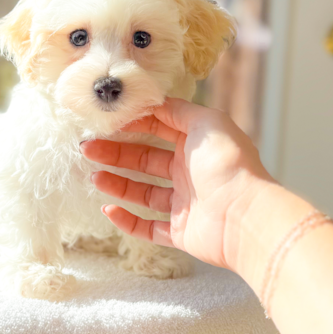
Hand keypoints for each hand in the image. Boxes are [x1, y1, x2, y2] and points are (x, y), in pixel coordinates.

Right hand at [80, 98, 279, 272]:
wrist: (244, 215)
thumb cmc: (228, 164)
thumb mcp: (205, 122)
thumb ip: (177, 109)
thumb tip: (151, 101)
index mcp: (197, 144)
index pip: (159, 129)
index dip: (133, 125)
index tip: (106, 122)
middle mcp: (191, 172)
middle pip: (145, 160)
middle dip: (116, 154)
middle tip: (88, 149)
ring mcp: (185, 203)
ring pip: (143, 193)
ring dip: (118, 184)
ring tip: (94, 177)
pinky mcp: (181, 232)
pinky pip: (149, 228)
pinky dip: (127, 220)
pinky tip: (109, 209)